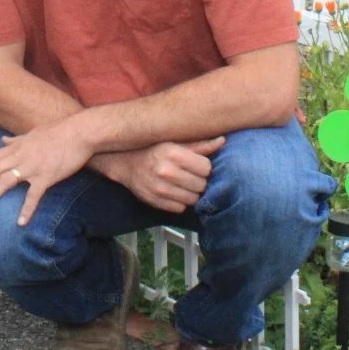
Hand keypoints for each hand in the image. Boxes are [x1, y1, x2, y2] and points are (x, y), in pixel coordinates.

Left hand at [0, 118, 94, 226]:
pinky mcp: (46, 176)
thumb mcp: (32, 133)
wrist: (80, 132)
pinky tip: (20, 223)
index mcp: (16, 147)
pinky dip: (27, 209)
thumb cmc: (58, 132)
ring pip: (5, 182)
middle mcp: (20, 156)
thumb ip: (16, 139)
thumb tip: (2, 140)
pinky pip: (34, 195)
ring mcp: (32, 167)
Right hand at [95, 139, 223, 212]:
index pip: (206, 168)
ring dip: (191, 193)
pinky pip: (180, 208)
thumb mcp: (174, 143)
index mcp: (173, 153)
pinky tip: (173, 192)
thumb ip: (199, 145)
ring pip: (192, 199)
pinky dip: (179, 202)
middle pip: (201, 185)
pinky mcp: (155, 202)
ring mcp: (159, 188)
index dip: (203, 167)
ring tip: (182, 184)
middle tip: (190, 175)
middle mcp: (166, 171)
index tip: (196, 164)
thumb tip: (222, 141)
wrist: (125, 163)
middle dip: (198, 180)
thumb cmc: (154, 149)